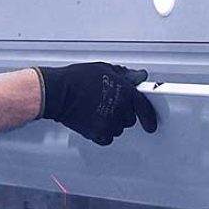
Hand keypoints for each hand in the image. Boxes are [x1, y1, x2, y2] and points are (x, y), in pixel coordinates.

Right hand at [35, 62, 157, 145]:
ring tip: (96, 110)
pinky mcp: (97, 133)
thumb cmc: (77, 79)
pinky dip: (102, 133)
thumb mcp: (105, 69)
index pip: (144, 108)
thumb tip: (138, 76)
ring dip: (112, 123)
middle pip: (130, 119)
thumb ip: (126, 75)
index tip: (150, 124)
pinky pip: (107, 138)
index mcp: (125, 92)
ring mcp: (109, 123)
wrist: (58, 92)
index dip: (149, 117)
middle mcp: (120, 109)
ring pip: (118, 129)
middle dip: (122, 113)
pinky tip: (93, 122)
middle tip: (108, 104)